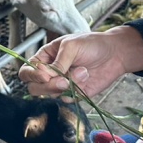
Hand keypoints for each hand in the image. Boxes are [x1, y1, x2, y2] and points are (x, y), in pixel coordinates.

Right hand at [18, 27, 142, 99]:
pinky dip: (76, 91)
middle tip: (63, 81)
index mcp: (44, 58)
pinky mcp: (73, 94)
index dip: (32, 76)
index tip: (45, 75)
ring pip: (51, 95)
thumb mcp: (72, 46)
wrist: (115, 54)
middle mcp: (50, 73)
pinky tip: (86, 77)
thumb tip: (48, 77)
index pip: (26, 71)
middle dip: (48, 86)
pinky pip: (67, 99)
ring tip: (82, 72)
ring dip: (66, 86)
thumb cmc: (91, 44)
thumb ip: (58, 62)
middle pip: (34, 88)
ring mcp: (61, 84)